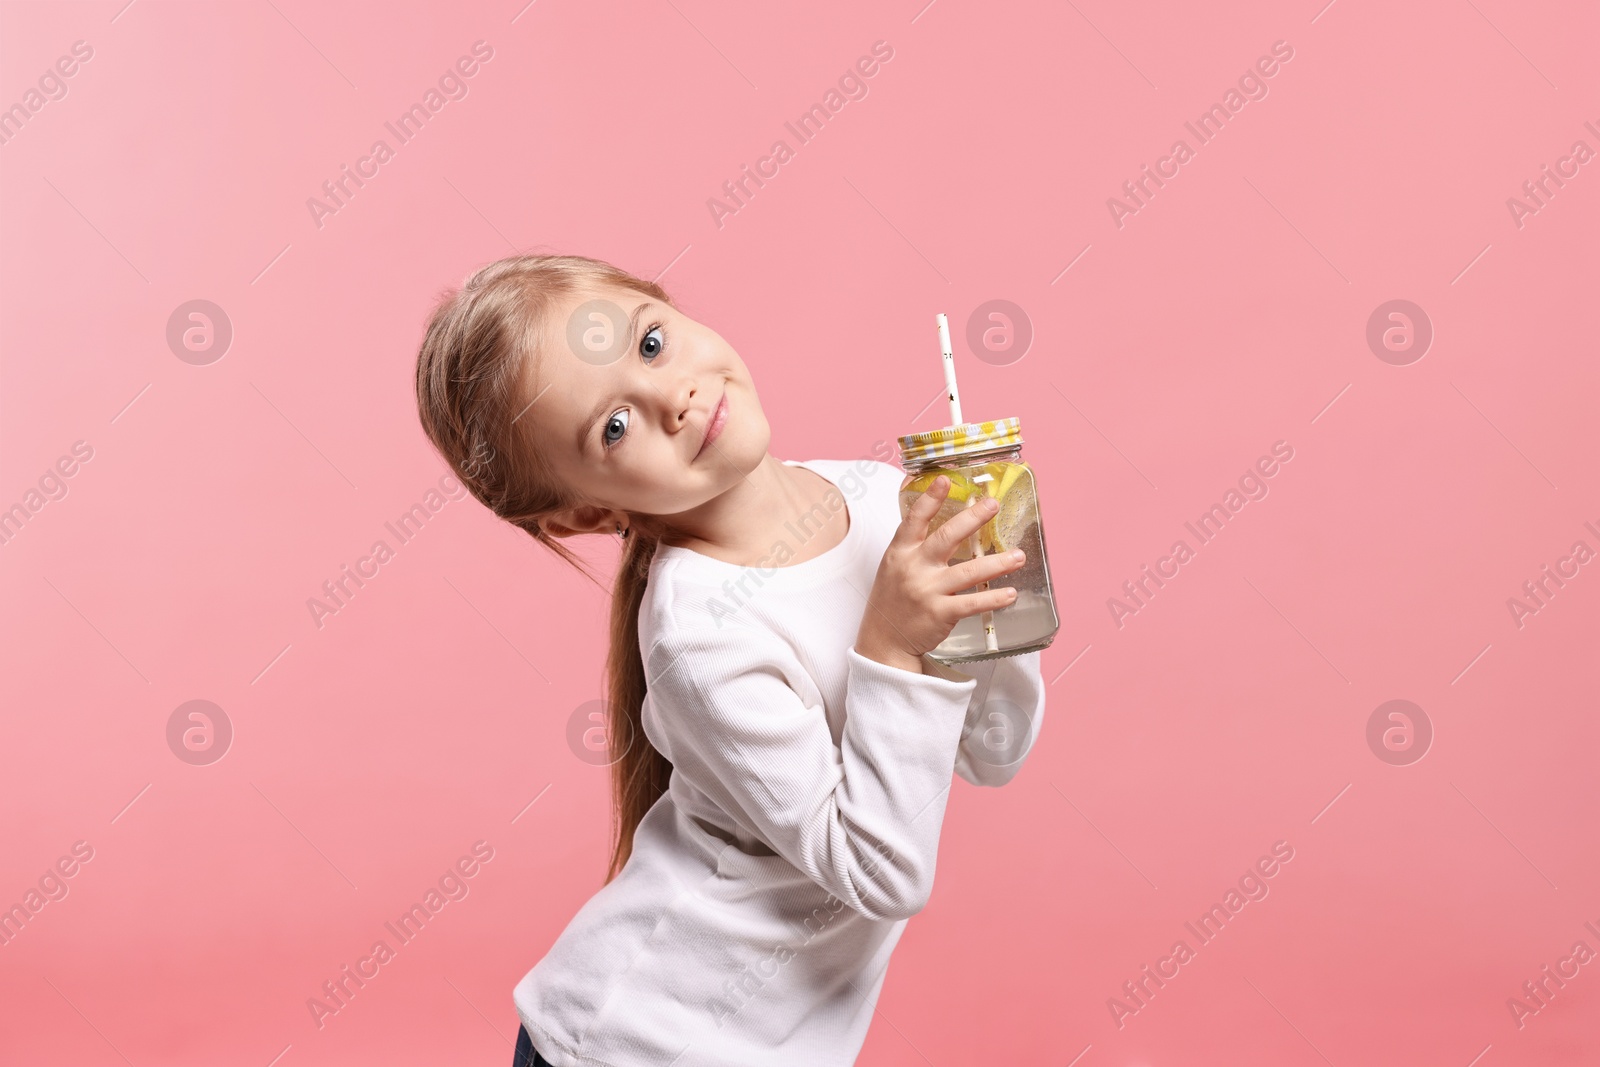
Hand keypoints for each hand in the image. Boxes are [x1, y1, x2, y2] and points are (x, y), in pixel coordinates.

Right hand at [855, 475, 1026, 671]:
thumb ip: (915, 546)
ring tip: (1019, 556)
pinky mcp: (940, 613)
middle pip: (946, 538)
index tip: (946, 481)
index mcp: (901, 552)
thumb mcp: (894, 566)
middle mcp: (914, 568)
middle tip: (993, 505)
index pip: (915, 520)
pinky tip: (1010, 593)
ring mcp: (927, 591)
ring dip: (997, 563)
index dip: (930, 499)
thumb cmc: (893, 599)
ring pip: (968, 572)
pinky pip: (972, 603)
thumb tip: (948, 523)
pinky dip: (993, 598)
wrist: (884, 640)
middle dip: (973, 519)